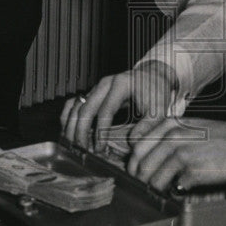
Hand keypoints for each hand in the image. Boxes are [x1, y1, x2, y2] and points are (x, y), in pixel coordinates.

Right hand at [60, 61, 176, 149]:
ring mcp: (97, 87)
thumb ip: (148, 125)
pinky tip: (67, 131)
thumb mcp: (158, 107)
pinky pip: (74, 103)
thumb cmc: (155, 91)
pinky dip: (68, 117)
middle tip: (81, 150)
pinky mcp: (93, 92)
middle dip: (81, 131)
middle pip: (86, 107)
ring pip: (76, 105)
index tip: (99, 148)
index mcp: (121, 84)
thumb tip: (132, 142)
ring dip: (71, 126)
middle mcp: (105, 83)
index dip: (100, 131)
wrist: (153, 75)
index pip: (106, 110)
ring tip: (72, 145)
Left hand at [127, 118, 225, 191]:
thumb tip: (144, 156)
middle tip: (149, 185)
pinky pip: (171, 188)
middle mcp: (173, 136)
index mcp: (170, 123)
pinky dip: (175, 191)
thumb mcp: (190, 127)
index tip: (137, 170)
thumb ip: (167, 136)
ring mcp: (181, 153)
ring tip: (167, 187)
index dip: (134, 161)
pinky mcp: (191, 171)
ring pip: (152, 179)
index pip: (136, 144)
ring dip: (157, 188)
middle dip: (142, 178)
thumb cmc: (220, 137)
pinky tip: (184, 187)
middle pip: (140, 164)